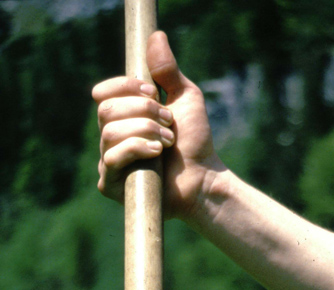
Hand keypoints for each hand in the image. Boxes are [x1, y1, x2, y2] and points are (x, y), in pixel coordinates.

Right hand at [92, 31, 225, 219]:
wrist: (203, 179)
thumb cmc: (194, 142)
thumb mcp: (185, 98)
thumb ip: (168, 70)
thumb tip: (155, 35)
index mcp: (123, 116)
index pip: (104, 92)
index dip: (125, 87)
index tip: (155, 92)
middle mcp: (111, 137)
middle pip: (106, 110)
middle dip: (142, 111)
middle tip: (169, 122)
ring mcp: (109, 162)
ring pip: (108, 133)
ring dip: (144, 131)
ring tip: (167, 142)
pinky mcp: (111, 185)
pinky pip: (111, 159)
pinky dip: (135, 150)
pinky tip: (156, 154)